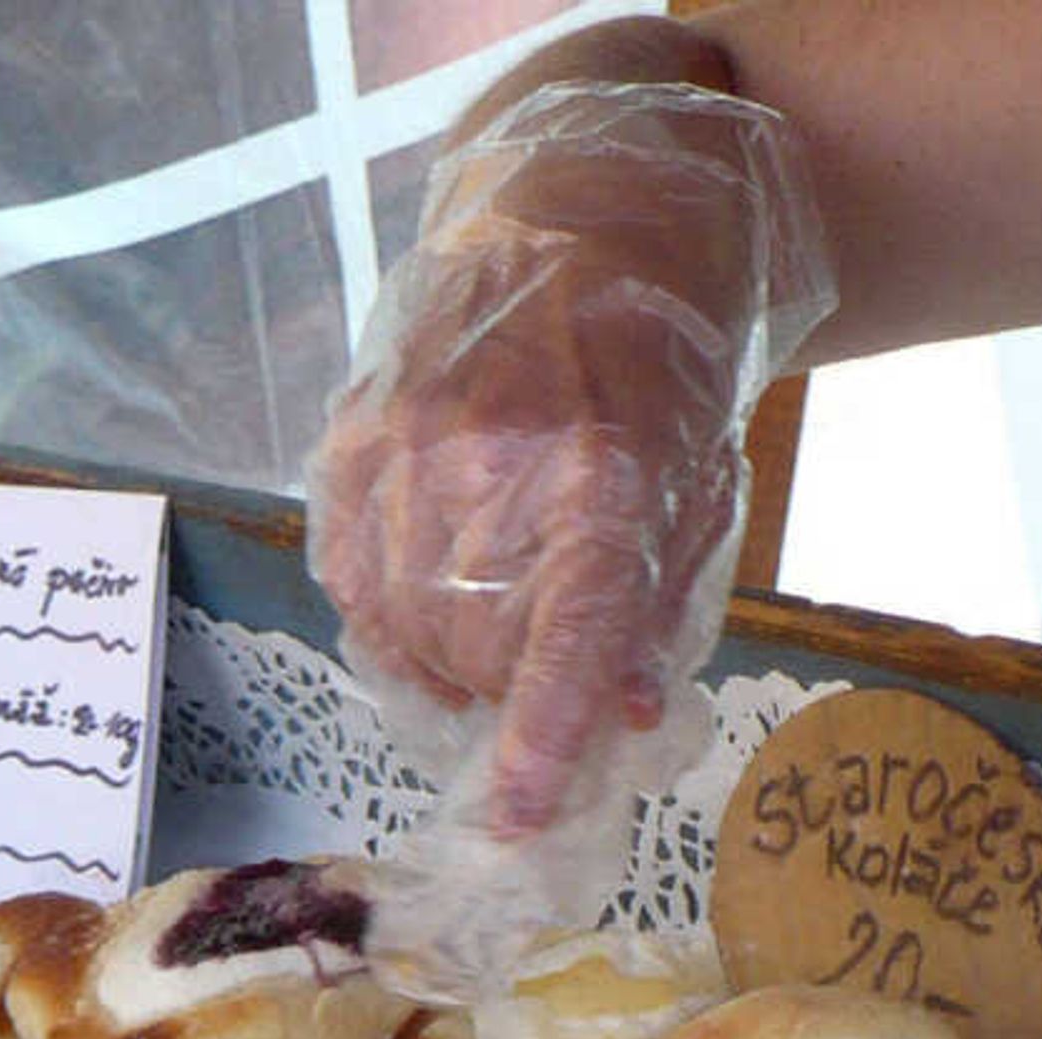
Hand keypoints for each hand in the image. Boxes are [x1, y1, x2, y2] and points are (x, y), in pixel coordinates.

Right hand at [308, 86, 829, 840]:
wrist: (577, 216)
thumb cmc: (655, 361)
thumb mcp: (695, 485)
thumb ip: (655, 608)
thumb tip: (621, 722)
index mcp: (598, 474)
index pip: (562, 639)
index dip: (540, 740)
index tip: (518, 820)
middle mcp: (488, 462)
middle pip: (479, 654)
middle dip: (512, 696)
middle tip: (542, 676)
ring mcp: (403, 447)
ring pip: (403, 629)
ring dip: (448, 662)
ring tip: (488, 625)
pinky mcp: (348, 437)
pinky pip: (347, 580)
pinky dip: (387, 614)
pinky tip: (427, 594)